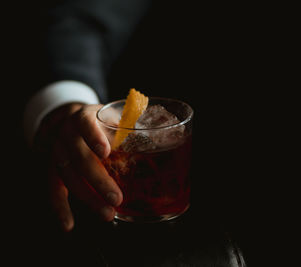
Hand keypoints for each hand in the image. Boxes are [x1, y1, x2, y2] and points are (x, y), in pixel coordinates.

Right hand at [36, 103, 122, 231]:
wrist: (70, 123)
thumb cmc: (101, 124)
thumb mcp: (115, 120)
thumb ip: (131, 132)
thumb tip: (163, 142)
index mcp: (83, 118)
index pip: (86, 125)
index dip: (94, 138)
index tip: (106, 152)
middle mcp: (66, 135)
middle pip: (79, 157)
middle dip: (98, 180)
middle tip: (117, 198)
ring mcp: (56, 153)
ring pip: (68, 176)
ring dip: (88, 198)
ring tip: (107, 214)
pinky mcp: (53, 170)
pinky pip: (54, 190)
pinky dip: (60, 208)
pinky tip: (69, 224)